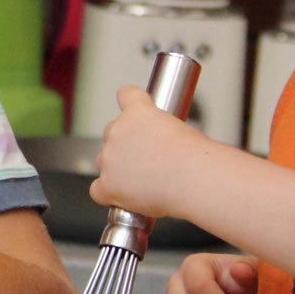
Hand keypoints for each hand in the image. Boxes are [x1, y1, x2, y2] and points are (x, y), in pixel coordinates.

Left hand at [88, 84, 208, 218]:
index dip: (130, 105)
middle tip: (147, 161)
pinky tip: (123, 198)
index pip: (126, 95)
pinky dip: (108, 194)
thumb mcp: (182, 132)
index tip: (132, 112)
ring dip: (117, 170)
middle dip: (125, 146)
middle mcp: (118, 130)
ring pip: (104, 162)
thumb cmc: (196, 158)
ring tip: (142, 183)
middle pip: (112, 134)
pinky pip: (98, 190)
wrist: (193, 178)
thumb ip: (162, 133)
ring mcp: (109, 158)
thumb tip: (163, 148)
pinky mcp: (107, 184)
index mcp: (138, 112)